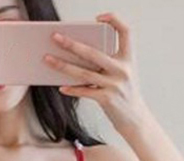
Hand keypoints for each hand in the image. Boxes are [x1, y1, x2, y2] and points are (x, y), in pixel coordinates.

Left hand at [43, 12, 144, 131]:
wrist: (135, 119)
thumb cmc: (124, 94)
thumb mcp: (122, 74)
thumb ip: (107, 63)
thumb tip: (78, 55)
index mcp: (128, 58)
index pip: (125, 32)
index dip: (114, 20)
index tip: (99, 18)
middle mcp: (122, 69)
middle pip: (93, 52)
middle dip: (72, 44)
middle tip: (55, 37)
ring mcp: (114, 85)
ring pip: (84, 73)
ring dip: (63, 66)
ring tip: (48, 59)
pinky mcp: (107, 99)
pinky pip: (85, 92)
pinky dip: (72, 89)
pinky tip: (61, 87)